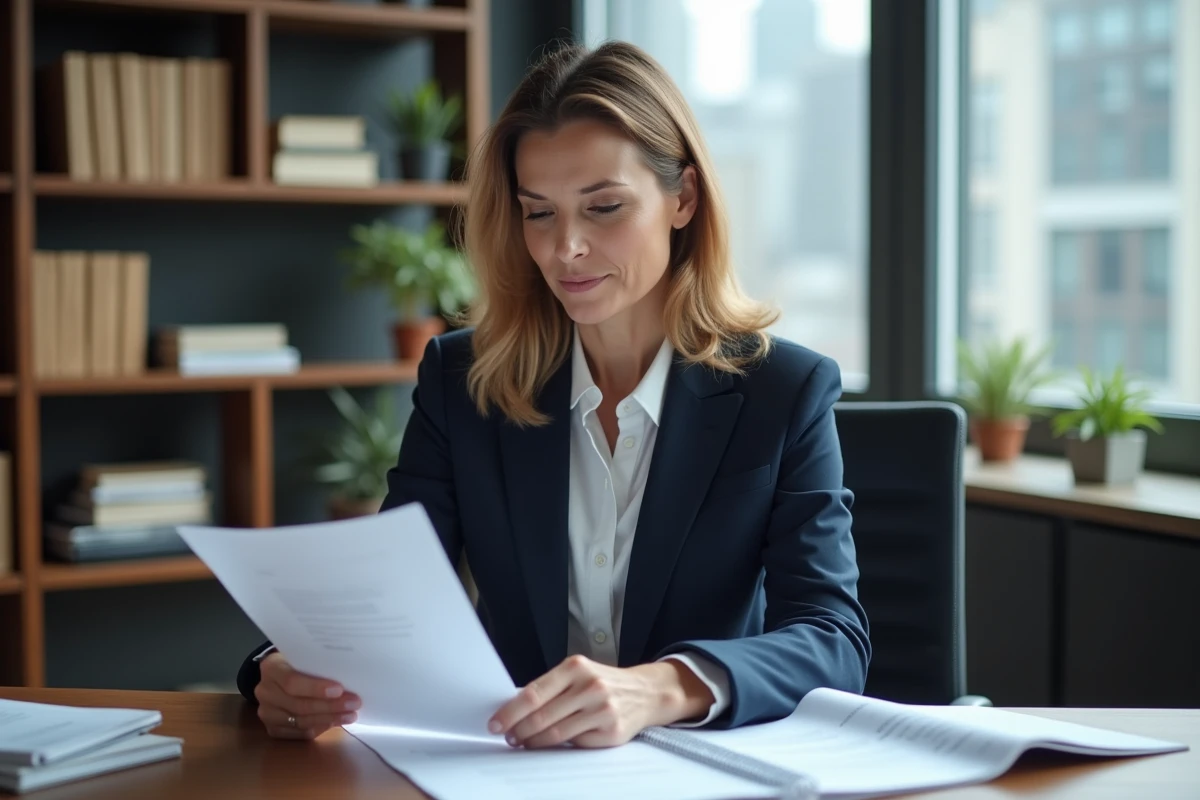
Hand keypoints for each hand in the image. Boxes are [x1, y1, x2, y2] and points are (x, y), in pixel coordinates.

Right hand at [254, 652, 362, 739]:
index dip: (316, 688)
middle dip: (330, 706)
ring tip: (350, 715)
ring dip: (329, 719)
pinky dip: (319, 728)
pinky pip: (299, 733)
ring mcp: (266, 712)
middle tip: (354, 704)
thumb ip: (317, 664)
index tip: (339, 690)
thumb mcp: (304, 656)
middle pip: (298, 704)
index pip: (292, 681)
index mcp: (271, 668)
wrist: (279, 675)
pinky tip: (334, 722)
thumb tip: (347, 677)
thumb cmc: (298, 663)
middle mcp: (264, 691)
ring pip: (300, 721)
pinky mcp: (272, 728)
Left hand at [487, 655, 714, 748]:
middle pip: (542, 716)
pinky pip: (576, 744)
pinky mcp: (611, 731)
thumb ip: (551, 687)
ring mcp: (602, 709)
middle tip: (508, 737)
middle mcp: (590, 686)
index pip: (534, 693)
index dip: (510, 712)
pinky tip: (550, 744)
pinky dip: (559, 746)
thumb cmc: (604, 682)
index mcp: (576, 667)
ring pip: (556, 733)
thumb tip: (514, 709)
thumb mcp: (579, 673)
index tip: (495, 723)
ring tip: (523, 743)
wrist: (646, 692)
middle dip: (518, 730)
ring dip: (534, 742)